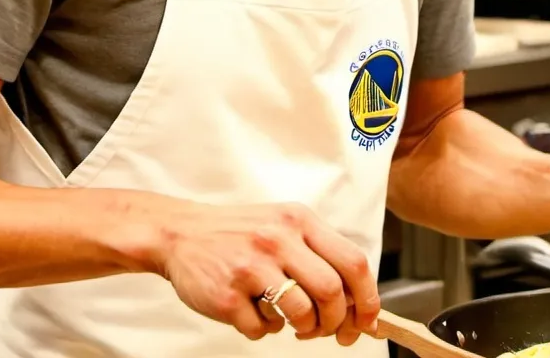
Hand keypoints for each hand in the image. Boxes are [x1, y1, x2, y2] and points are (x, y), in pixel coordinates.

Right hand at [160, 199, 380, 343]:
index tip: (368, 320)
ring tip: (292, 322)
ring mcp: (251, 267)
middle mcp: (278, 238)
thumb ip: (318, 252)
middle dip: (337, 321)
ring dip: (304, 329)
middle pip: (332, 291)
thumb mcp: (283, 224)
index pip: (352, 261)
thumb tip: (357, 299)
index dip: (368, 298)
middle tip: (327, 329)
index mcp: (299, 220)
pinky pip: (262, 330)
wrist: (181, 233)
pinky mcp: (227, 296)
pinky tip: (255, 312)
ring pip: (301, 314)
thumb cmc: (241, 232)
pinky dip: (265, 330)